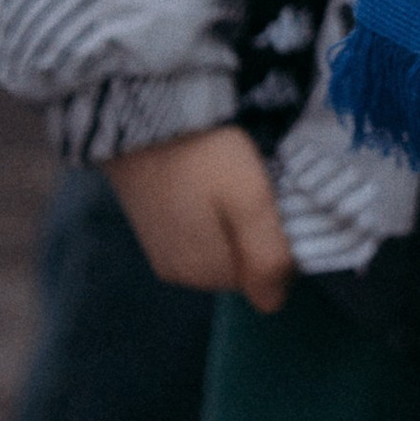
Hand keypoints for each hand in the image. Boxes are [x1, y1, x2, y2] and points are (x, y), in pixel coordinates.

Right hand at [108, 126, 295, 314]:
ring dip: (231, 220)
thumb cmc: (204, 156)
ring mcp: (162, 251)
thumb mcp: (249, 200)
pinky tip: (205, 179)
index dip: (277, 241)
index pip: (264, 276)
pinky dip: (208, 210)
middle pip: (240, 262)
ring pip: (219, 246)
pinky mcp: (151, 226)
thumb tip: (275, 303)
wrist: (142, 117)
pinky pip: (195, 231)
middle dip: (253, 232)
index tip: (273, 201)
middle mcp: (180, 274)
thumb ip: (267, 256)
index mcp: (207, 273)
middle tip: (251, 183)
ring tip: (227, 177)